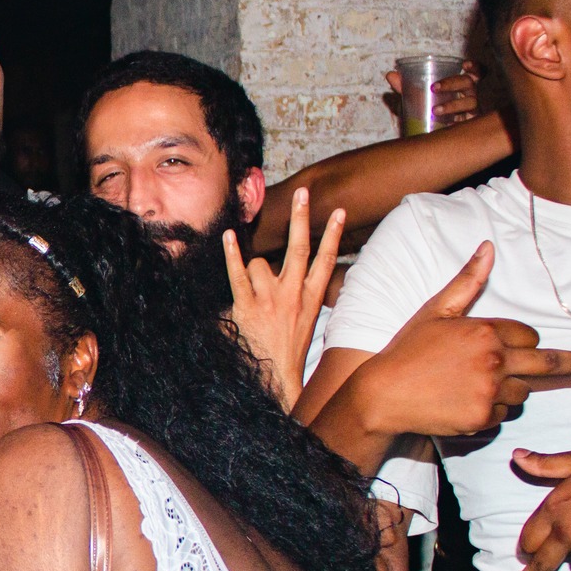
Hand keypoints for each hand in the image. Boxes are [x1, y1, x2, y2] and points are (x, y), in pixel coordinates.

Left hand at [225, 188, 344, 410]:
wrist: (275, 378)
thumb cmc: (288, 351)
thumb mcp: (308, 322)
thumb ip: (305, 297)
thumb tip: (306, 277)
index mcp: (311, 299)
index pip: (326, 260)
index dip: (334, 234)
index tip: (341, 211)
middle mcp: (293, 295)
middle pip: (300, 248)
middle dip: (303, 217)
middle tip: (305, 192)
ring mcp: (270, 299)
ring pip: (261, 263)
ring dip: (254, 268)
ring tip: (254, 290)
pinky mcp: (247, 306)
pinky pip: (237, 274)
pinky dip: (232, 254)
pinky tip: (229, 236)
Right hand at [353, 242, 570, 436]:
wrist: (382, 394)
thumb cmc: (407, 349)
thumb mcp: (436, 310)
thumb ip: (467, 280)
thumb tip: (488, 246)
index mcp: (486, 331)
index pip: (529, 336)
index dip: (524, 341)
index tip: (520, 346)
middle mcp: (494, 361)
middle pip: (548, 364)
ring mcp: (489, 391)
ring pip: (522, 393)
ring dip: (511, 390)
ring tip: (479, 388)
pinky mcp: (482, 418)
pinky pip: (502, 415)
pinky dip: (490, 411)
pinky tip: (465, 404)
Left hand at [386, 60, 481, 127]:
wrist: (430, 134)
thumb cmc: (429, 109)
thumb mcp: (417, 97)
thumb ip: (405, 86)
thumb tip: (390, 75)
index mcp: (461, 85)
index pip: (476, 73)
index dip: (475, 67)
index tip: (465, 64)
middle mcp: (470, 95)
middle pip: (469, 83)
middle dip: (452, 83)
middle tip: (433, 88)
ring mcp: (471, 111)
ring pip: (470, 103)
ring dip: (452, 105)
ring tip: (435, 111)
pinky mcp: (469, 126)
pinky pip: (469, 124)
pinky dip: (459, 124)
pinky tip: (450, 126)